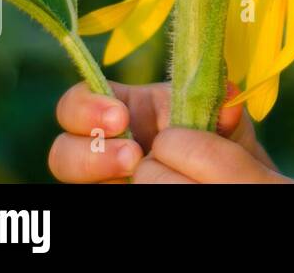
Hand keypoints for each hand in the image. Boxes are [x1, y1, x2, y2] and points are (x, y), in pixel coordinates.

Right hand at [49, 79, 287, 182]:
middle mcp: (106, 143)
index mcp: (126, 107)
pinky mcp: (111, 193)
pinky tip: (136, 189)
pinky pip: (94, 196)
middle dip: (89, 150)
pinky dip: (106, 191)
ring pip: (71, 176)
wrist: (228, 177)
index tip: (120, 117)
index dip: (88, 105)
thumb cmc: (220, 140)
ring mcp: (104, 175)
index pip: (82, 98)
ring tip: (134, 172)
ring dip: (95, 172)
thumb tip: (229, 99)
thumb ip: (220, 110)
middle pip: (64, 145)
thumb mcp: (223, 122)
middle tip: (132, 156)